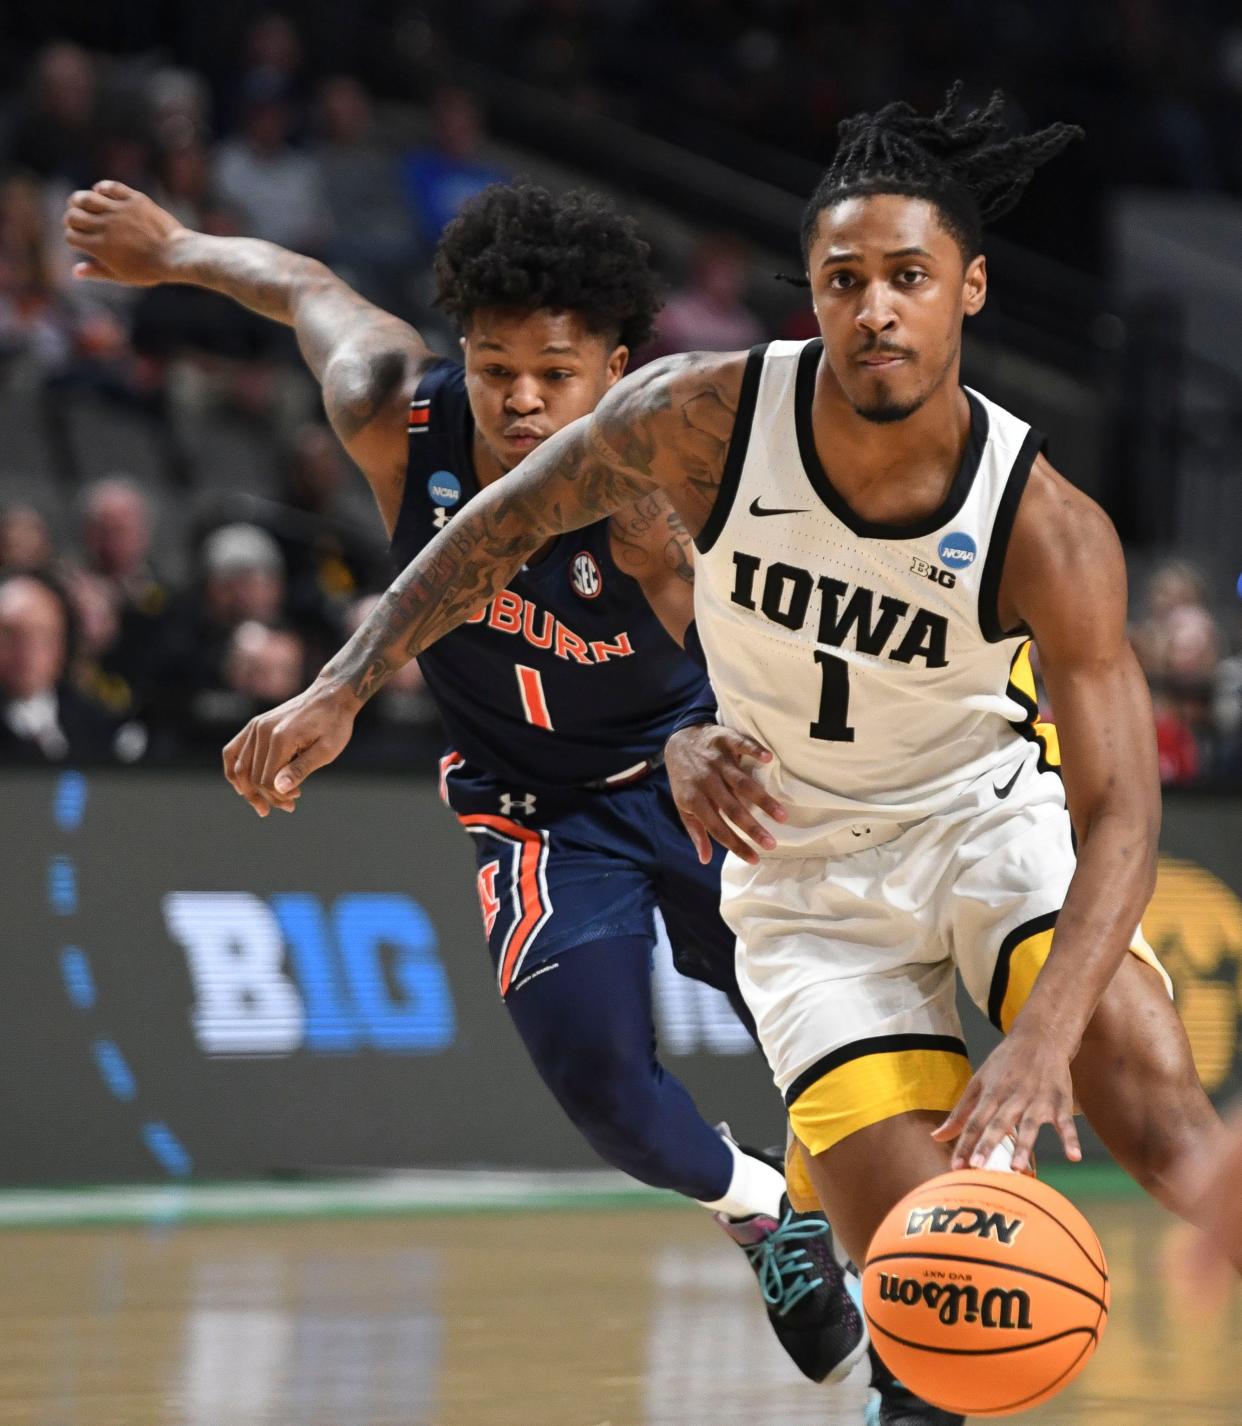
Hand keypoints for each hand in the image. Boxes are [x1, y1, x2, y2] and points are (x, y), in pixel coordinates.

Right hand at [63, 180, 188, 285]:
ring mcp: (119, 211)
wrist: (177, 255)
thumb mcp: (122, 276)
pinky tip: (101, 193)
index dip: (72, 237)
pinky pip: (111, 187)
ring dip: (80, 200)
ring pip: (87, 198)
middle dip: (71, 219)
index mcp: (100, 246)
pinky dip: (102, 188)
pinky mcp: (134, 200)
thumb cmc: (150, 270)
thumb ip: (97, 272)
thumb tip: (75, 272)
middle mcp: (105, 226)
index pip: (71, 235)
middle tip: (78, 221)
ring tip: (82, 204)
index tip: (80, 239)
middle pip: (73, 215)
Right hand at [222, 678, 360, 816]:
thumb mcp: (327, 750)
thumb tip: (279, 789)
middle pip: (253, 777)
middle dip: (268, 797)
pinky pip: (233, 751)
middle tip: (288, 806)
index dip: (278, 797)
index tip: (294, 803)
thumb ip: (302, 769)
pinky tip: (242, 787)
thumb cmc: (333, 724)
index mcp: (281, 738)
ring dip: (248, 790)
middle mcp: (262, 730)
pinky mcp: (254, 725)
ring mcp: (255, 726)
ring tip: (263, 805)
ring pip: (239, 767)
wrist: (331, 696)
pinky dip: (235, 771)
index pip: (267, 780)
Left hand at [665, 723, 785, 864]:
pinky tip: (769, 759)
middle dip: (752, 828)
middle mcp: (706, 781)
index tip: (755, 859)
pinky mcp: (724, 740)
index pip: (716, 828)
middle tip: (772, 844)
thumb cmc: (685, 780)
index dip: (735, 845)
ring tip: (782, 815)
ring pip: (741, 782)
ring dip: (762, 798)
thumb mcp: (684, 806)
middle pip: (732, 808)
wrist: (678, 742)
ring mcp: (716, 760)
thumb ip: (696, 832)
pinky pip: (741, 745)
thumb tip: (705, 859)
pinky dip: (754, 751)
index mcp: (694, 800)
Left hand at [931, 1028, 1081, 1172]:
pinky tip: (1074, 1157)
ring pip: (1030, 1124)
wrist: (1040, 1036)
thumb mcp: (979, 1082)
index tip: (956, 1167)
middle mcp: (1013, 1096)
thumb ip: (960, 1113)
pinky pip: (1066, 1122)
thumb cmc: (1005, 1064)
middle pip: (998, 1122)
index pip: (975, 1120)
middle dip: (988, 1144)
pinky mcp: (1060, 1101)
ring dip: (1025, 1146)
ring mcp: (1037, 1099)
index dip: (965, 1143)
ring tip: (1017, 1169)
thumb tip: (936, 1137)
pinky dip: (1070, 1138)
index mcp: (991, 1092)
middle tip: (977, 1167)